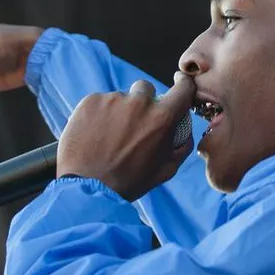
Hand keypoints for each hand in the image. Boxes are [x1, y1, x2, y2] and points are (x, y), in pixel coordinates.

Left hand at [57, 73, 196, 201]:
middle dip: (143, 102)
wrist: (89, 188)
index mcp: (162, 117)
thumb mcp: (166, 169)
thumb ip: (181, 145)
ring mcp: (112, 99)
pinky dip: (99, 115)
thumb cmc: (130, 182)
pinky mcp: (90, 101)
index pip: (183, 89)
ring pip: (120, 98)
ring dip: (118, 111)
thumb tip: (185, 128)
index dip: (183, 86)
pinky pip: (100, 102)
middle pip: (146, 89)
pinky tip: (95, 135)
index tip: (179, 86)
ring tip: (109, 137)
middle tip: (132, 125)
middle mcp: (139, 102)